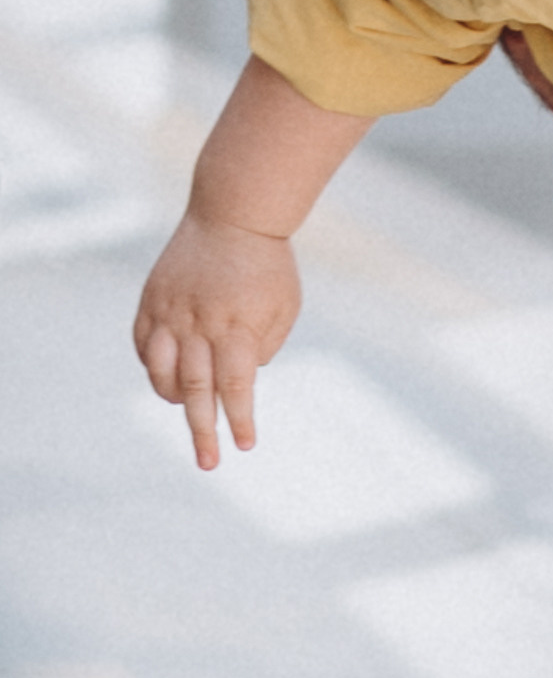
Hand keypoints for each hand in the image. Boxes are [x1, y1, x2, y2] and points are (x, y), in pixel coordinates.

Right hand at [134, 215, 302, 469]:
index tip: (246, 444)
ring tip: (189, 409)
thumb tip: (236, 382)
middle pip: (197, 389)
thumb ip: (262, 349)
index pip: (236, 385)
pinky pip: (144, 346)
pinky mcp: (151, 301)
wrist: (233, 215)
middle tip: (208, 463)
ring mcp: (169, 311)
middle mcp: (198, 322)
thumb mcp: (283, 308)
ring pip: (161, 371)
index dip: (240, 417)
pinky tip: (169, 378)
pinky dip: (155, 368)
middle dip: (203, 431)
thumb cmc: (267, 267)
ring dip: (175, 398)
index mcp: (237, 325)